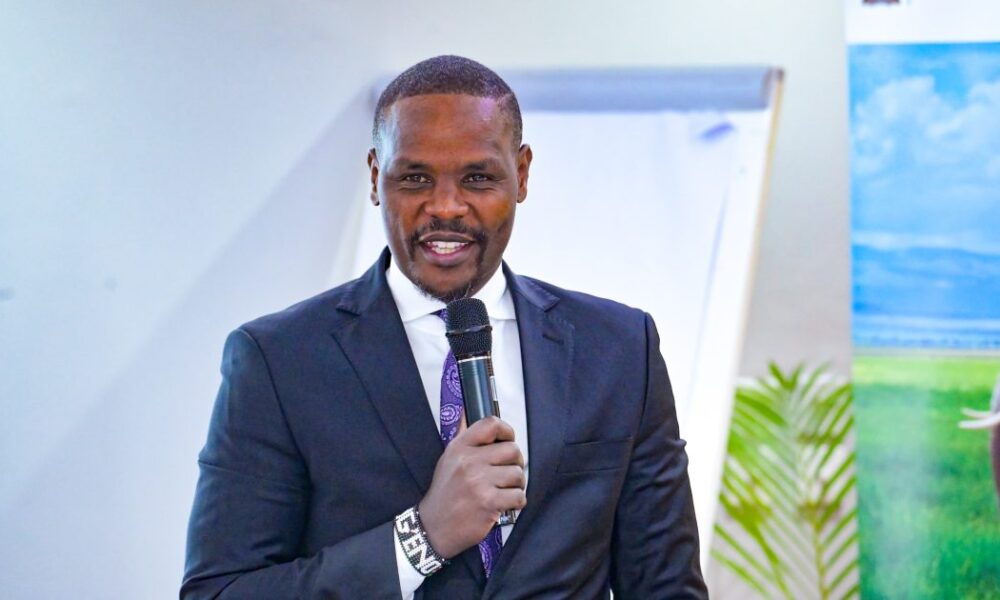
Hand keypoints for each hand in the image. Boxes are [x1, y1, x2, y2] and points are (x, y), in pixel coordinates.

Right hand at [418, 416, 526, 558]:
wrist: (434, 527)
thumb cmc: (445, 493)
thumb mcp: (448, 460)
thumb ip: (464, 439)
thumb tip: (466, 412)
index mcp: (460, 447)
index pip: (491, 424)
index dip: (507, 431)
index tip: (508, 441)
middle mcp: (469, 461)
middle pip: (512, 450)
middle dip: (516, 463)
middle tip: (509, 474)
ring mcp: (478, 482)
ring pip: (518, 474)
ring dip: (517, 485)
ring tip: (505, 491)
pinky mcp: (488, 503)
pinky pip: (518, 496)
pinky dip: (517, 502)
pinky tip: (505, 504)